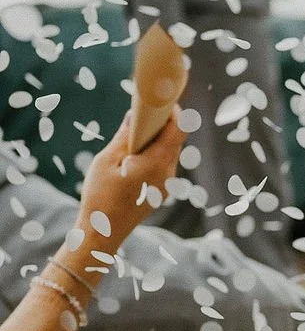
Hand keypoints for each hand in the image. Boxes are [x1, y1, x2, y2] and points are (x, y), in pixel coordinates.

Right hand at [66, 107, 187, 276]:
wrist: (101, 234)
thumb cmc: (100, 197)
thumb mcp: (107, 161)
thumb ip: (124, 136)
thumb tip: (135, 114)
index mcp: (157, 164)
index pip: (177, 129)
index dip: (173, 110)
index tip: (162, 97)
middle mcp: (168, 174)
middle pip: (174, 139)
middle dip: (163, 122)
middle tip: (146, 108)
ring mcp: (167, 185)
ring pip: (169, 152)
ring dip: (157, 138)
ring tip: (137, 128)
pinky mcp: (161, 191)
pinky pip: (163, 165)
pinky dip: (154, 153)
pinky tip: (136, 151)